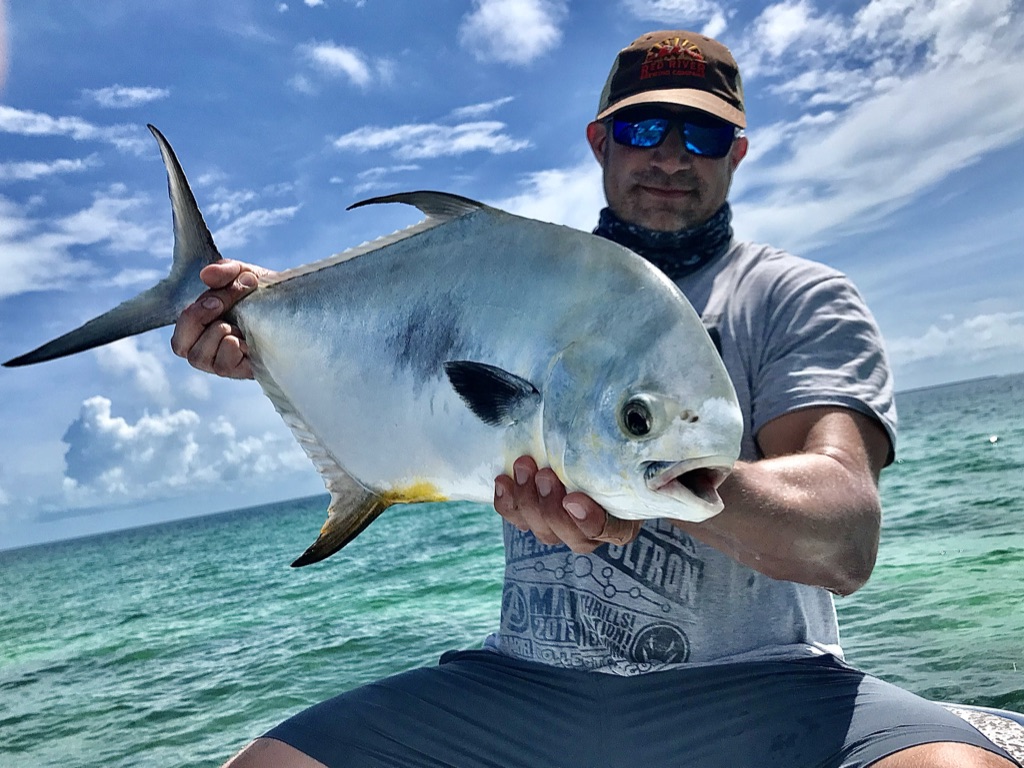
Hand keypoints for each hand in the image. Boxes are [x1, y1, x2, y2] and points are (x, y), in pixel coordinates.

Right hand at [170, 260, 274, 378]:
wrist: (296, 307)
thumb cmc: (263, 294)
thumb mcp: (244, 274)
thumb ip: (224, 271)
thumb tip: (206, 275)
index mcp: (201, 327)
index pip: (180, 331)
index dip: (192, 315)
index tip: (216, 300)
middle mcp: (208, 347)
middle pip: (181, 347)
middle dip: (197, 322)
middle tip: (221, 307)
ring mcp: (224, 362)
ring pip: (200, 359)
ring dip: (218, 337)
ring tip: (238, 327)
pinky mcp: (243, 371)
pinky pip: (224, 367)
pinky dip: (233, 351)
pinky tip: (247, 341)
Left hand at [494, 456, 641, 552]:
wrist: (588, 447)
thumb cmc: (613, 446)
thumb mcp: (621, 446)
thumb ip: (619, 444)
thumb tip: (637, 416)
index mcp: (622, 519)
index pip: (610, 531)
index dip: (589, 520)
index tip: (572, 498)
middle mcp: (592, 530)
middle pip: (572, 536)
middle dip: (551, 507)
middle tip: (544, 474)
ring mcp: (562, 527)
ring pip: (543, 530)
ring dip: (528, 501)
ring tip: (524, 467)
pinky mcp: (534, 518)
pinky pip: (518, 519)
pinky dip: (507, 503)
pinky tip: (503, 481)